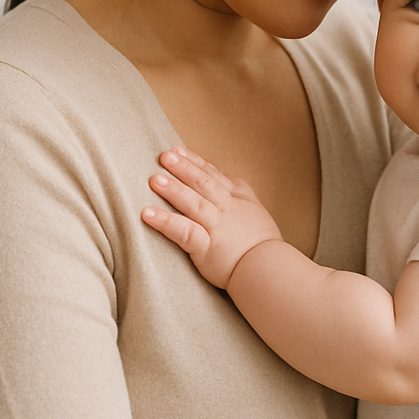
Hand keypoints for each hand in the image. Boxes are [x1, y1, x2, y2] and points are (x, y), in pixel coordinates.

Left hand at [142, 146, 283, 287]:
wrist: (270, 269)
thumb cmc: (263, 244)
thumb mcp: (256, 210)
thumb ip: (242, 193)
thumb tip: (231, 178)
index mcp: (236, 199)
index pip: (213, 175)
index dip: (194, 161)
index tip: (177, 150)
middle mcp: (226, 209)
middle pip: (203, 183)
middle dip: (183, 168)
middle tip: (164, 156)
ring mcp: (216, 228)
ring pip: (194, 203)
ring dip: (173, 190)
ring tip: (154, 180)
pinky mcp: (207, 248)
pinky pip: (184, 232)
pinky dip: (166, 222)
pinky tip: (147, 214)